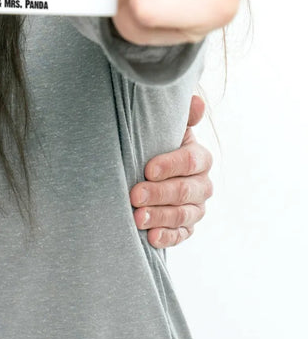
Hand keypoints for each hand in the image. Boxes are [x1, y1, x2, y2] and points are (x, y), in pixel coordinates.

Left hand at [130, 95, 212, 247]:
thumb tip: (196, 101)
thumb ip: (181, 115)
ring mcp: (196, 207)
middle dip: (159, 194)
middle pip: (186, 191)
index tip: (147, 169)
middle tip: (134, 195)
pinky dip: (167, 237)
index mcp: (199, 157)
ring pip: (183, 215)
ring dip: (160, 217)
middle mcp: (203, 184)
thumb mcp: (164, 127)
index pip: (190, 161)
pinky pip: (182, 235)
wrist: (148, 167)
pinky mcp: (187, 226)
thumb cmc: (155, 142)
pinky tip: (151, 237)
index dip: (170, 165)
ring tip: (137, 218)